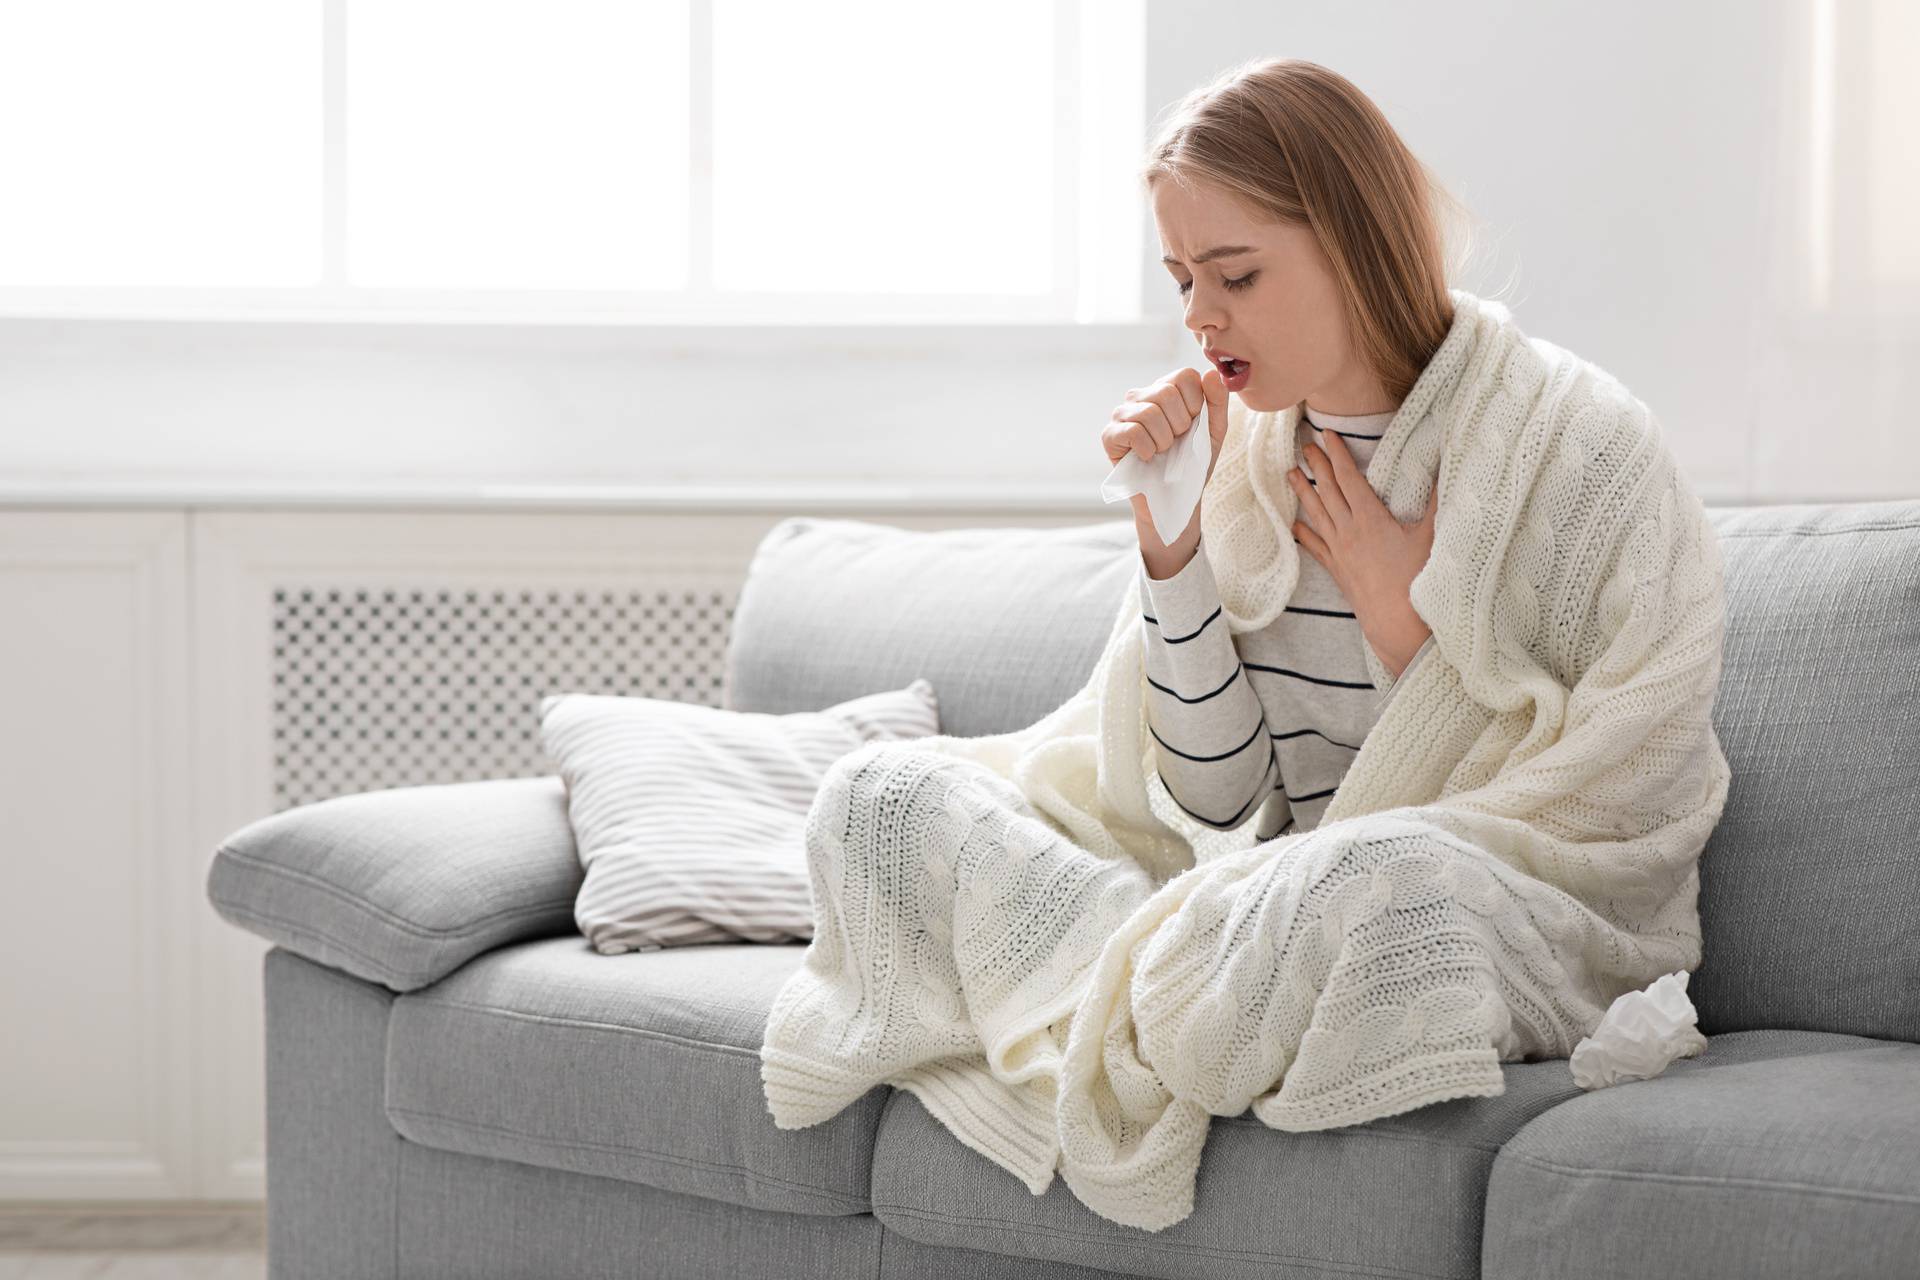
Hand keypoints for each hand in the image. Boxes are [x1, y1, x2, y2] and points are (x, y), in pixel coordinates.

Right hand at [1100, 365, 1229, 548]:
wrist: (1176, 498)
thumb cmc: (1194, 462)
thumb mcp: (1214, 431)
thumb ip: (1217, 401)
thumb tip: (1211, 373)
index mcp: (1166, 389)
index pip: (1184, 376)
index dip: (1196, 403)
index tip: (1193, 424)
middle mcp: (1141, 395)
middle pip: (1166, 393)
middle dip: (1180, 425)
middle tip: (1176, 442)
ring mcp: (1122, 414)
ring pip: (1149, 413)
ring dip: (1164, 441)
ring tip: (1162, 452)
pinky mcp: (1109, 435)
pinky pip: (1133, 432)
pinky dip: (1148, 450)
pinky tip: (1148, 458)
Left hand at [1288, 430, 1439, 676]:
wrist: (1397, 622)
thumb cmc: (1416, 579)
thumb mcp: (1430, 536)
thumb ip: (1436, 502)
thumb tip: (1445, 469)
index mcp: (1369, 518)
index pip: (1348, 477)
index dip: (1337, 454)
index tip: (1326, 435)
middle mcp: (1348, 531)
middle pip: (1327, 490)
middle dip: (1316, 466)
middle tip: (1304, 445)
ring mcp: (1339, 551)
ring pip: (1316, 514)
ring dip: (1303, 492)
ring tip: (1289, 474)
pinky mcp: (1337, 570)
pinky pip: (1315, 546)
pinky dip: (1304, 533)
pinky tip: (1295, 524)